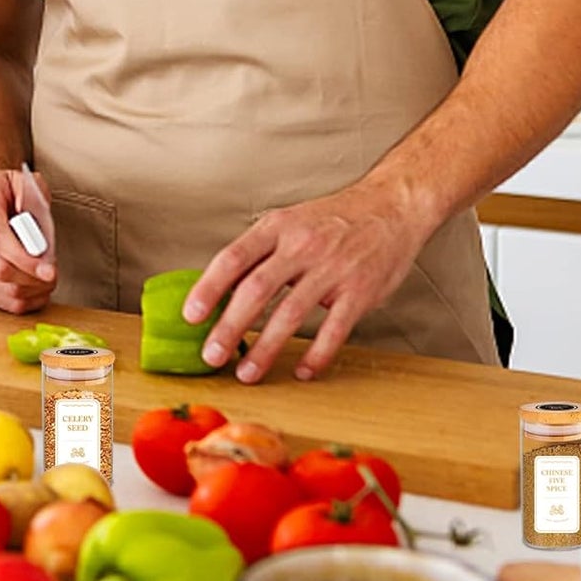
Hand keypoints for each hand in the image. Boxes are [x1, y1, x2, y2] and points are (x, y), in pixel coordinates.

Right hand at [0, 167, 56, 313]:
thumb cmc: (4, 192)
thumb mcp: (26, 184)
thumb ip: (38, 205)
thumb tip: (42, 240)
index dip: (25, 259)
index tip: (49, 270)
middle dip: (32, 279)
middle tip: (51, 276)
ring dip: (29, 291)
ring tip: (45, 281)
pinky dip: (19, 301)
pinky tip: (31, 290)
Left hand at [182, 180, 432, 382]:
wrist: (390, 207)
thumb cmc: (332, 219)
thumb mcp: (289, 221)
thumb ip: (260, 252)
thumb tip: (220, 288)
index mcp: (277, 227)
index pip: (233, 257)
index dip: (208, 288)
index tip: (190, 315)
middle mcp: (301, 246)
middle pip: (256, 290)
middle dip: (230, 326)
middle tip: (211, 355)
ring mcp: (331, 269)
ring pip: (290, 314)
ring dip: (265, 349)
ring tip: (246, 373)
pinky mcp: (359, 292)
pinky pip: (333, 330)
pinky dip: (315, 355)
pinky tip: (301, 372)